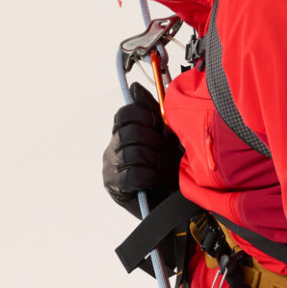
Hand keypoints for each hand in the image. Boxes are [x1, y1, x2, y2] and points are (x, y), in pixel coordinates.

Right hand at [101, 83, 181, 214]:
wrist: (175, 200)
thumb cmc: (169, 167)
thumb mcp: (166, 134)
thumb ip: (152, 110)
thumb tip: (135, 87)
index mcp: (123, 132)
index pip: (125, 113)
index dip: (144, 116)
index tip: (157, 125)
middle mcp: (113, 148)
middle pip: (129, 132)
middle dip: (153, 141)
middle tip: (161, 152)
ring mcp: (111, 167)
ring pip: (132, 153)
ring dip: (153, 161)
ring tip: (159, 169)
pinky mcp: (115, 187)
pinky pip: (133, 174)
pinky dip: (149, 177)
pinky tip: (153, 180)